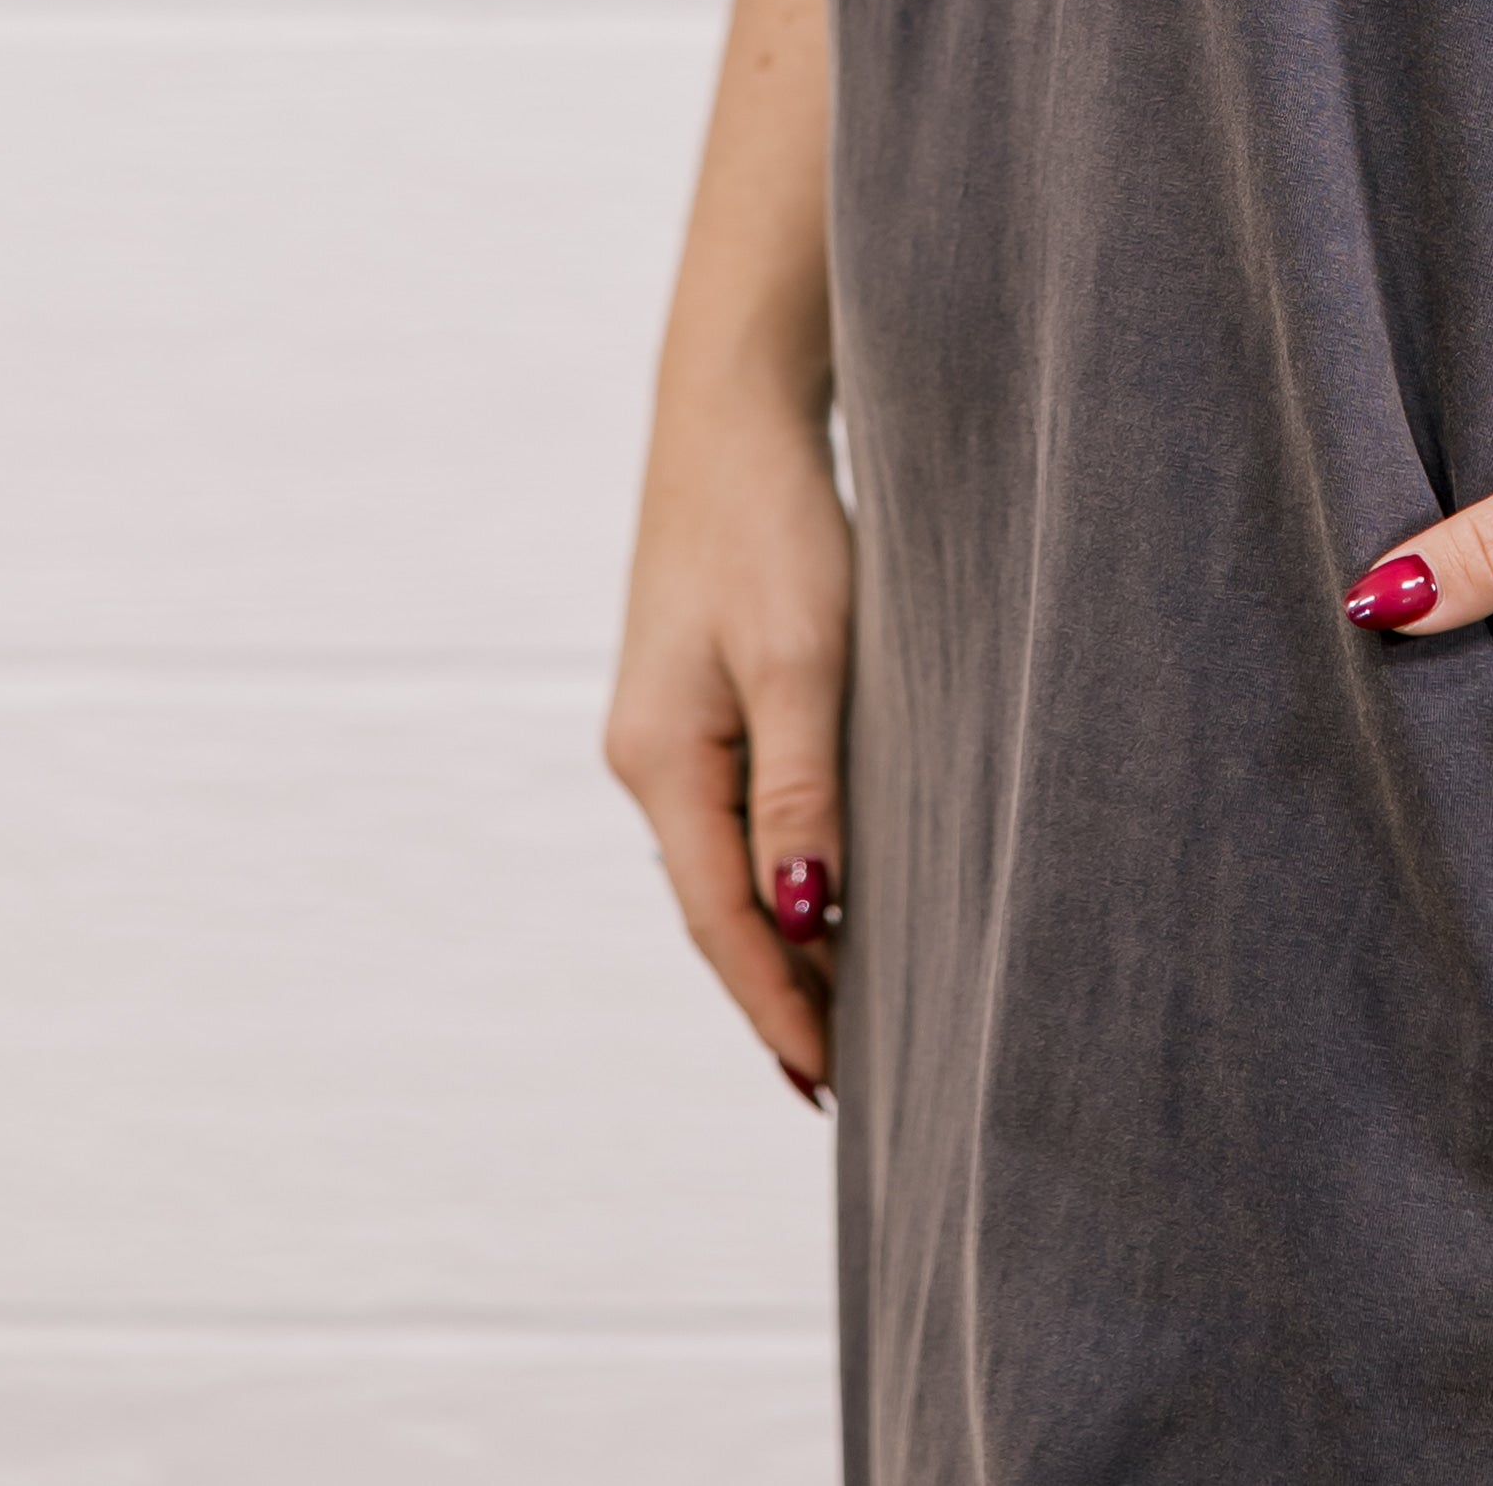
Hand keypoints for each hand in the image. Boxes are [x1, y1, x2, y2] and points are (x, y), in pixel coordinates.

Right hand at [602, 364, 852, 1104]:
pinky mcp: (700, 692)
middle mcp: (648, 757)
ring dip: (776, 937)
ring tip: (844, 1013)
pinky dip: (776, 869)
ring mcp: (668, 726)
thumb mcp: (799, 658)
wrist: (737, 409)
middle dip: (774, 992)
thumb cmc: (773, 522)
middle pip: (712, 905)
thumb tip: (800, 923)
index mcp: (658, 761)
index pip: (720, 922)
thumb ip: (800, 791)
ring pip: (725, 862)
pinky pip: (737, 813)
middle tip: (844, 1082)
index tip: (831, 1083)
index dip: (776, 1005)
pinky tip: (821, 894)